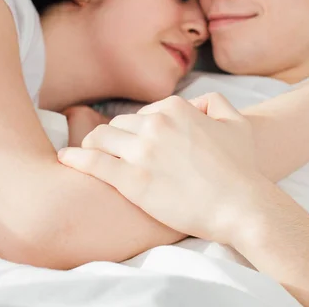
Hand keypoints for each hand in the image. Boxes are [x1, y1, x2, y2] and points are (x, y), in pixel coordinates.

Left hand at [58, 94, 267, 244]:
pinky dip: (76, 158)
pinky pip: (93, 162)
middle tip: (114, 154)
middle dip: (116, 139)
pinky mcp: (131, 180)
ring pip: (101, 138)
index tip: (138, 145)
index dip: (139, 130)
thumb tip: (196, 103)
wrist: (241, 206)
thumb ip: (215, 102)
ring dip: (94, 145)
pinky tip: (66, 159)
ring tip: (88, 155)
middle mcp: (155, 124)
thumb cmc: (241, 168)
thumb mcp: (237, 123)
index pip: (142, 114)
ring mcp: (141, 152)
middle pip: (118, 125)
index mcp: (175, 109)